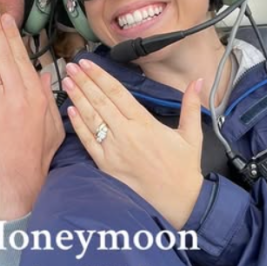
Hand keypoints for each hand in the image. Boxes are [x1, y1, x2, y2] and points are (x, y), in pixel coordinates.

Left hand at [0, 7, 64, 218]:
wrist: (19, 184)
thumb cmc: (37, 158)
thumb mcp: (53, 126)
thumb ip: (47, 96)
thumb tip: (43, 71)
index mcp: (36, 98)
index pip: (21, 58)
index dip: (11, 36)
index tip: (6, 20)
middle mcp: (16, 98)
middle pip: (2, 55)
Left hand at [63, 60, 203, 229]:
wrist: (177, 202)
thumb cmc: (184, 170)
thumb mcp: (192, 135)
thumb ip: (190, 105)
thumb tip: (198, 80)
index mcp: (144, 123)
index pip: (117, 92)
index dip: (99, 76)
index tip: (87, 63)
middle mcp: (126, 134)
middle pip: (100, 101)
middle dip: (84, 81)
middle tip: (71, 66)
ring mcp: (113, 150)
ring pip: (91, 118)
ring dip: (78, 98)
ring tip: (67, 82)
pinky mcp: (106, 165)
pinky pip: (88, 141)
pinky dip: (78, 125)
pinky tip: (70, 111)